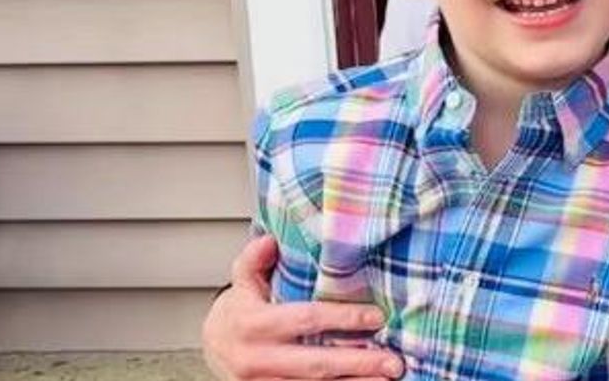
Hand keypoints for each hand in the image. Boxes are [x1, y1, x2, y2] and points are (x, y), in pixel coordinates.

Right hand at [202, 236, 402, 379]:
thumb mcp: (243, 281)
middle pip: (315, 363)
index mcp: (251, 324)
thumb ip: (254, 261)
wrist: (214, 348)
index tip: (377, 317)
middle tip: (394, 361)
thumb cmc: (240, 310)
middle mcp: (255, 359)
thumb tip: (268, 241)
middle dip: (357, 363)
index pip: (305, 320)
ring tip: (388, 379)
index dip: (342, 319)